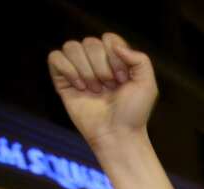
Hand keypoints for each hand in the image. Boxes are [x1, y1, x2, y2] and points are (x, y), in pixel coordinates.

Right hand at [47, 34, 156, 150]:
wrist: (117, 134)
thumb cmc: (134, 113)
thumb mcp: (148, 85)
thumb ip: (140, 59)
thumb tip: (115, 45)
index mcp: (116, 60)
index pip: (109, 38)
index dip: (115, 57)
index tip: (122, 80)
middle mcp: (96, 62)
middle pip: (90, 42)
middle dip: (101, 66)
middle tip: (109, 88)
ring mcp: (78, 70)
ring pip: (71, 46)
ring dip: (85, 70)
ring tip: (95, 90)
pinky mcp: (62, 81)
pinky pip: (55, 58)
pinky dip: (68, 70)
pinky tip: (80, 87)